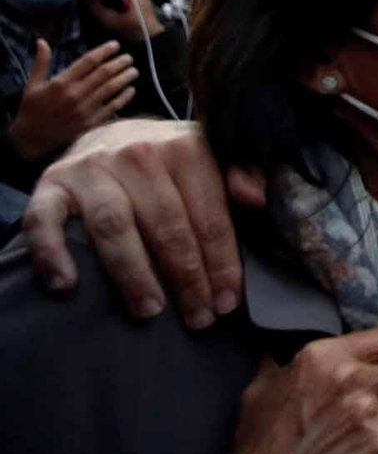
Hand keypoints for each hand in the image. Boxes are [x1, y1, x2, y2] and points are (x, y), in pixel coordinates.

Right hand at [7, 40, 136, 161]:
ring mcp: (84, 110)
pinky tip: (131, 90)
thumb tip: (41, 40)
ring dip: (124, 78)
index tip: (115, 45)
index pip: (87, 62)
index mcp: (60, 83)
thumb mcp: (32, 85)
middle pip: (103, 73)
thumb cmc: (32, 109)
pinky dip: (124, 98)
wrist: (31, 139)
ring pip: (110, 89)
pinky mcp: (91, 123)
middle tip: (129, 57)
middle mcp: (74, 94)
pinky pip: (112, 108)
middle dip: (119, 63)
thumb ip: (40, 63)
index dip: (104, 51)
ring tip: (134, 70)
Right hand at [23, 119, 263, 328]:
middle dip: (186, 276)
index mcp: (186, 147)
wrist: (110, 136)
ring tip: (150, 311)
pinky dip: (52, 252)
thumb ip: (239, 176)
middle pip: (166, 225)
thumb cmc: (170, 164)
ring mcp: (91, 169)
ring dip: (133, 273)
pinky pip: (44, 220)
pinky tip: (67, 286)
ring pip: (114, 227)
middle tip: (198, 317)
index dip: (221, 261)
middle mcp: (138, 154)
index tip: (227, 301)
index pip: (208, 214)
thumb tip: (258, 200)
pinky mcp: (50, 183)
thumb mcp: (212, 160)